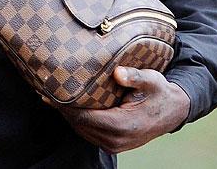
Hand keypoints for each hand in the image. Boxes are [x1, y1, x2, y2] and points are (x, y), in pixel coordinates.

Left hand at [58, 67, 190, 153]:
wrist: (173, 111)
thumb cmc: (159, 92)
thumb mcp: (151, 80)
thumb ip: (134, 77)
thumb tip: (118, 73)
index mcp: (122, 126)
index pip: (83, 117)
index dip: (64, 105)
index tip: (49, 91)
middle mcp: (115, 140)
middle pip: (79, 125)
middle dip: (61, 109)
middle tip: (43, 89)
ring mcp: (114, 144)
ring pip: (81, 130)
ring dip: (66, 114)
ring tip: (50, 95)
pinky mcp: (113, 143)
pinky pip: (88, 132)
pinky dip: (76, 119)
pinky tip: (67, 105)